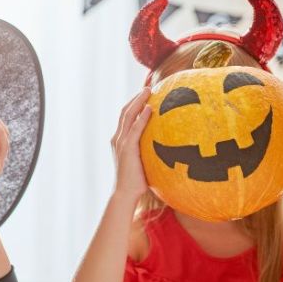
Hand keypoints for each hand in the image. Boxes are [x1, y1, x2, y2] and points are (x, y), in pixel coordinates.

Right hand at [110, 87, 151, 201]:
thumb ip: (147, 151)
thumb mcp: (141, 162)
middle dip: (136, 98)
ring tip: (148, 91)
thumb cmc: (136, 181)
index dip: (134, 104)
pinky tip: (150, 109)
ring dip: (138, 101)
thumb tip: (165, 146)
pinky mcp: (127, 148)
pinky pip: (135, 129)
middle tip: (147, 88)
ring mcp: (121, 143)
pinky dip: (142, 117)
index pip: (125, 117)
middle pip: (125, 112)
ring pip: (128, 115)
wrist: (125, 194)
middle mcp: (118, 138)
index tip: (144, 95)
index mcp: (119, 140)